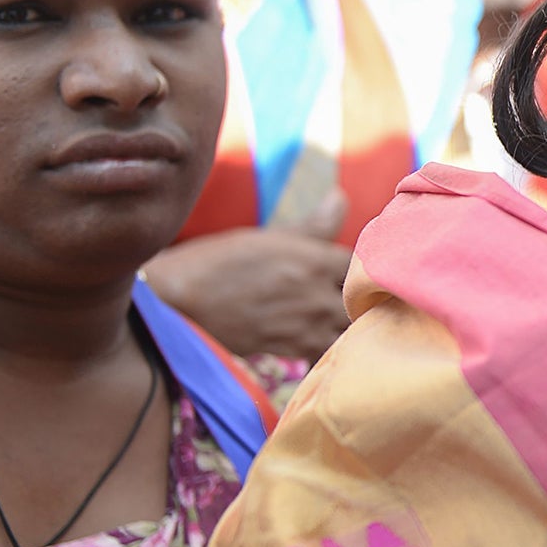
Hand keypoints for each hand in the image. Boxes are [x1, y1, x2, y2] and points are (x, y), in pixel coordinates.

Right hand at [143, 191, 351, 359]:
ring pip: (353, 328)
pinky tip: (331, 337)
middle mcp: (316, 294)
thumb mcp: (267, 236)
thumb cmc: (218, 262)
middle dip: (369, 295)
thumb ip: (313, 225)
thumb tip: (341, 195)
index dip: (367, 264)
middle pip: (366, 298)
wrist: (177, 304)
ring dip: (356, 322)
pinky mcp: (291, 350)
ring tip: (352, 316)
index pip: (366, 262)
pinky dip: (336, 345)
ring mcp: (305, 325)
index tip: (362, 266)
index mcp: (314, 259)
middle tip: (366, 293)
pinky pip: (329, 351)